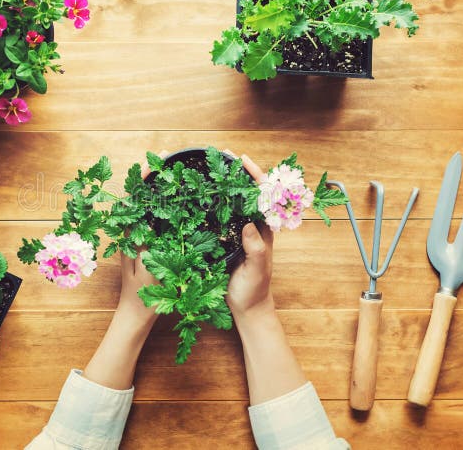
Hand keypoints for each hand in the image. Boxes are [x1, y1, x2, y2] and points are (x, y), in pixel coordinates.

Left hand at [83, 151, 166, 389]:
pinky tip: (178, 201)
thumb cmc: (144, 296)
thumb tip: (150, 222)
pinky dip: (164, 206)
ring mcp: (138, 239)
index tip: (156, 159)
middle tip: (167, 157)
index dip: (145, 177)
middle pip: (141, 196)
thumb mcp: (149, 270)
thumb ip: (148, 247)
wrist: (136, 314)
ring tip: (173, 171)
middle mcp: (132, 233)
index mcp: (131, 235)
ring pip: (147, 206)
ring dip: (158, 188)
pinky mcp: (146, 246)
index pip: (136, 198)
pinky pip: (154, 220)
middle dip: (152, 175)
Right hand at [222, 150, 275, 320]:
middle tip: (221, 155)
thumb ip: (256, 249)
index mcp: (264, 229)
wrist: (246, 308)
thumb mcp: (257, 270)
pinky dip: (212, 202)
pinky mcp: (225, 240)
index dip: (254, 176)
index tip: (242, 160)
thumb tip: (251, 225)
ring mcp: (238, 232)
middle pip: (247, 192)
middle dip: (237, 172)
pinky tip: (199, 194)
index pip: (262, 195)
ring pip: (233, 202)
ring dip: (224, 184)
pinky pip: (220, 216)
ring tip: (209, 167)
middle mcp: (252, 226)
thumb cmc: (254, 289)